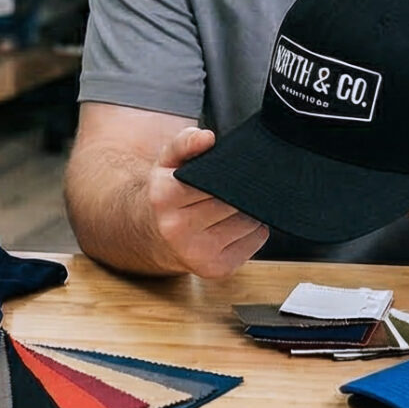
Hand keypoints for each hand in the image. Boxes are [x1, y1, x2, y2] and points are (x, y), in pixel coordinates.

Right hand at [147, 128, 267, 277]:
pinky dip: (253, 231)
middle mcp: (177, 228)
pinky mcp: (216, 269)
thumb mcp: (167, 163)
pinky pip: (255, 241)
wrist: (153, 237)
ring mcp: (197, 253)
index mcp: (165, 196)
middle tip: (232, 189)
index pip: (217, 180)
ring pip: (249, 222)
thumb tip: (206, 138)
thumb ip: (184, 142)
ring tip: (230, 209)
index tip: (231, 172)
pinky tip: (232, 227)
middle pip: (235, 202)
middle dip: (240, 193)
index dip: (229, 174)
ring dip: (248, 212)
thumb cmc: (167, 196)